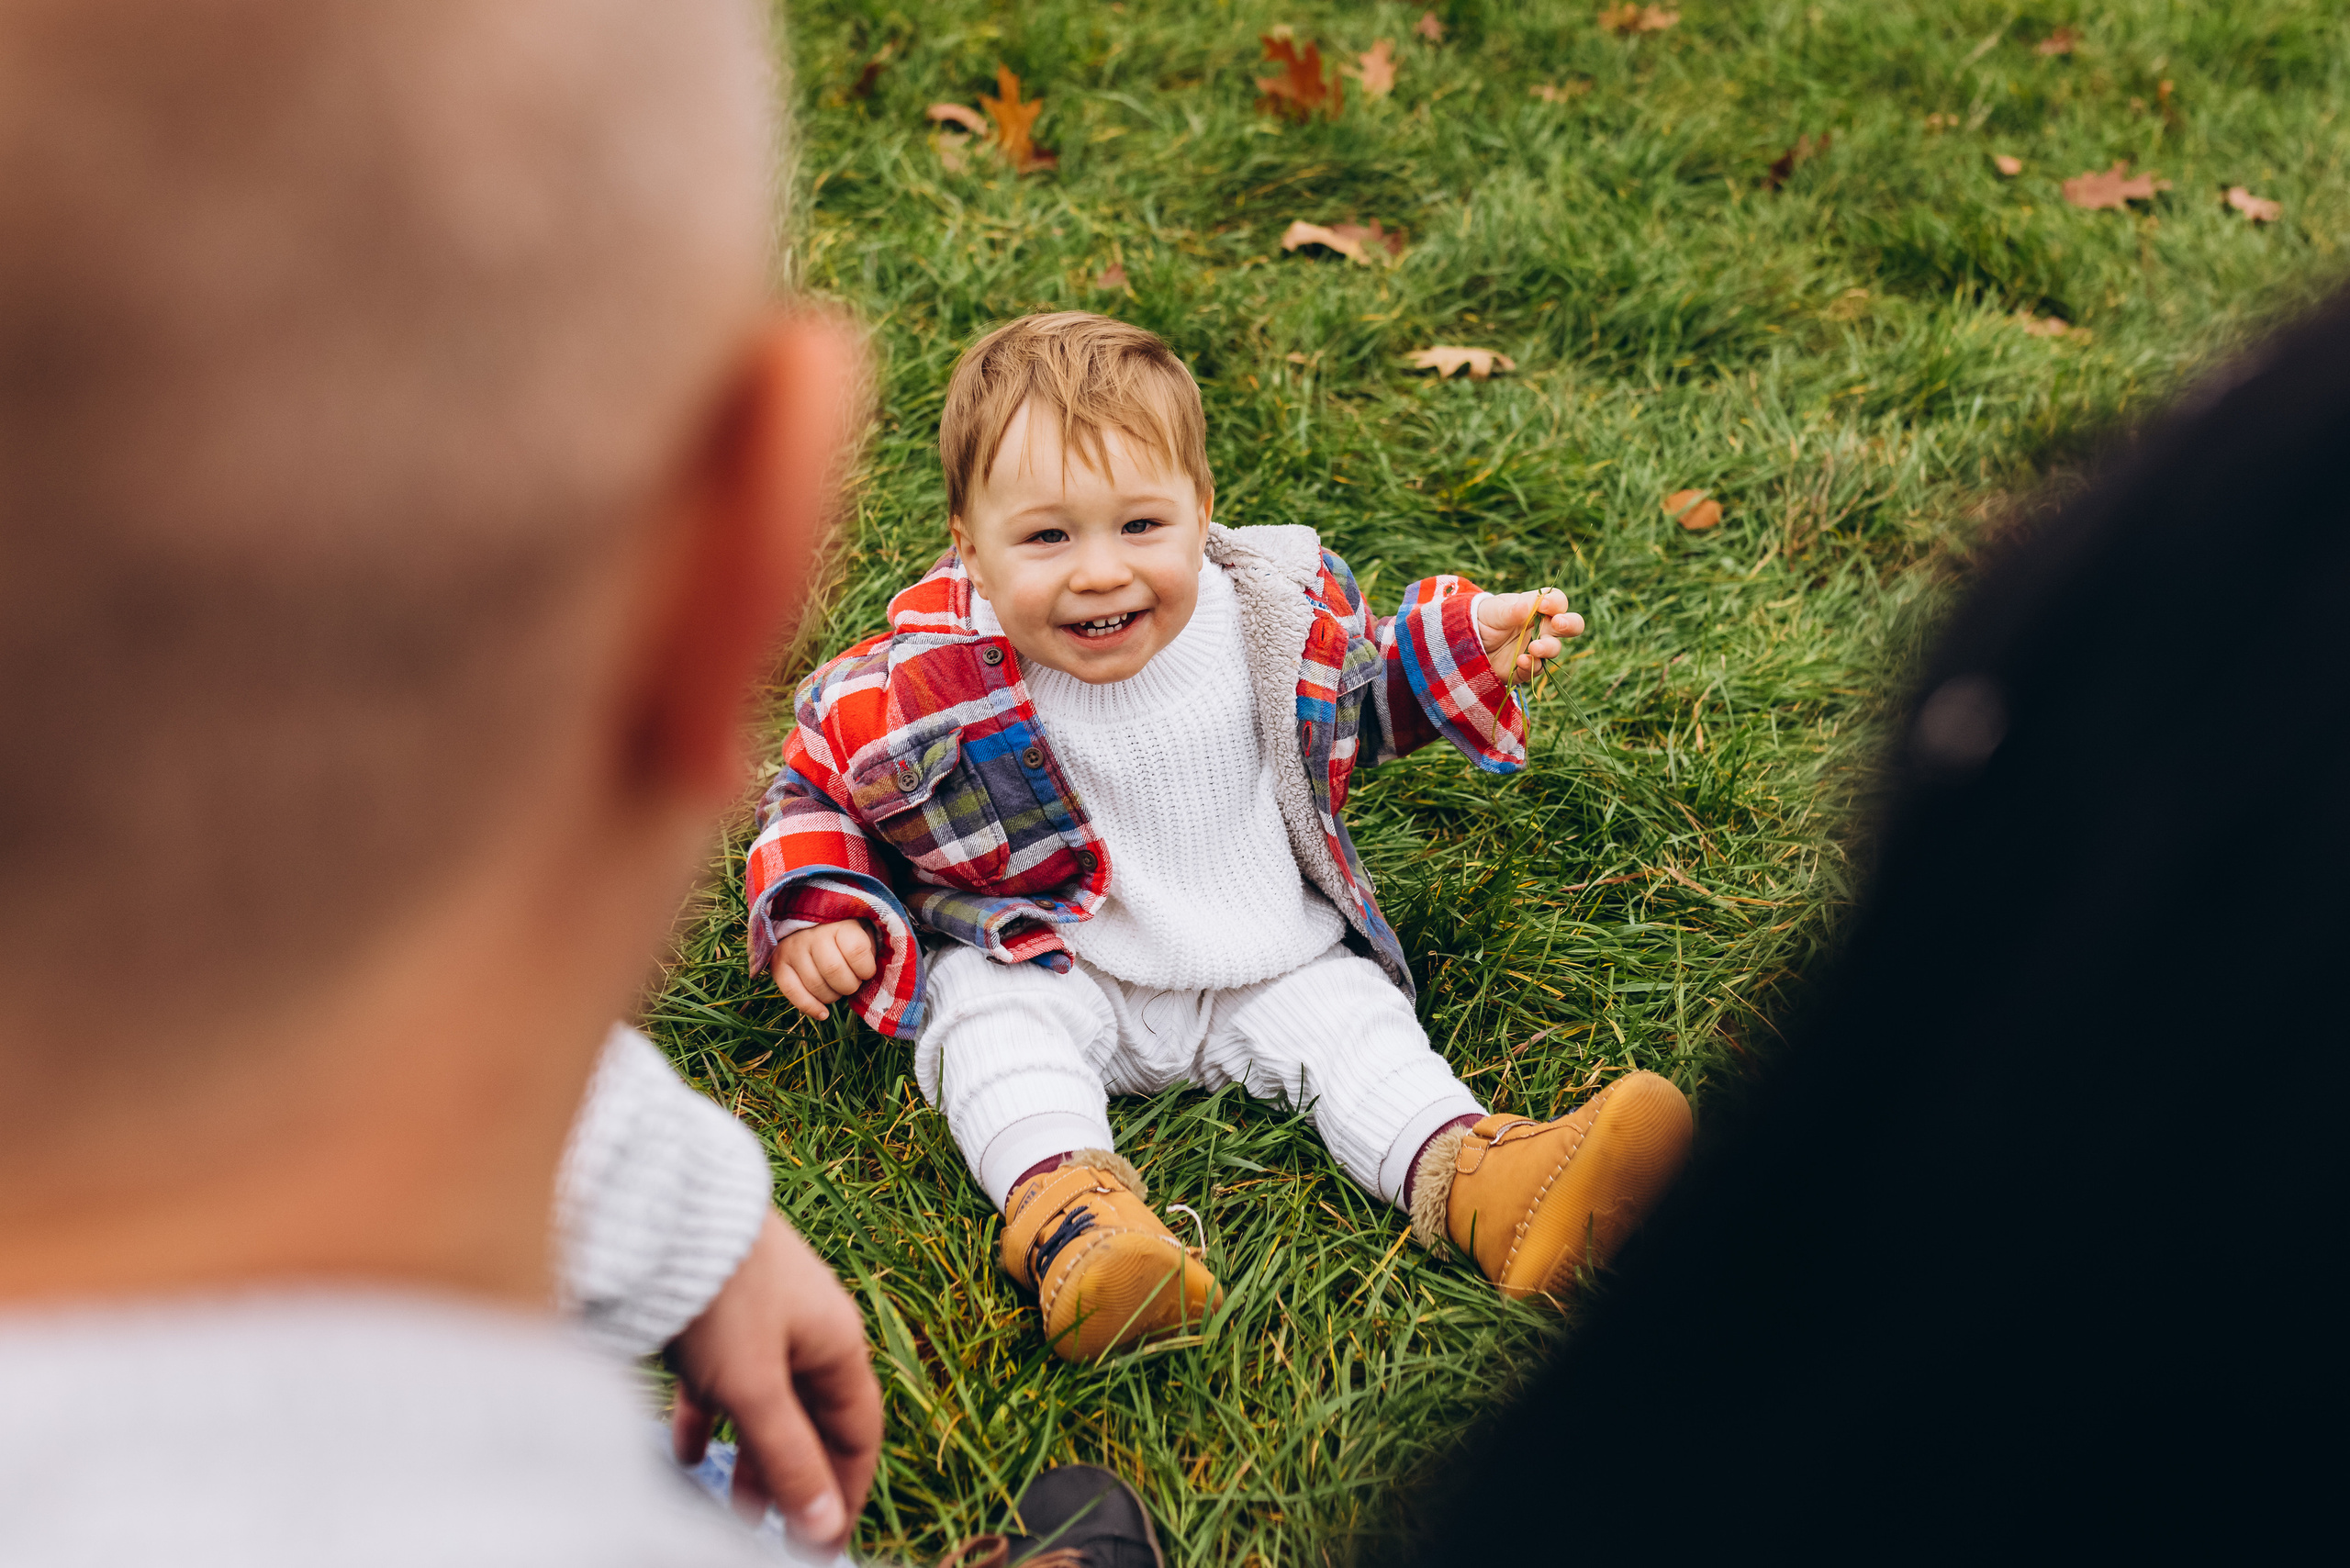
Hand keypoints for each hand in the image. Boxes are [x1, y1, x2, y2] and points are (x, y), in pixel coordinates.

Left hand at [669, 1211, 883, 1548]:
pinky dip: (710, 1422)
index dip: (846, 1491)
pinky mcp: (716, 1320)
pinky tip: (685, 1454)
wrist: (664, 1216)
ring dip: (751, 1459)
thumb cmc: (724, 1295)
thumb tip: (824, 1527)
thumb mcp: (757, 1388)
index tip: (827, 1544)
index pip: (857, 1433)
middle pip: (811, 1423)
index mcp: (837, 1344)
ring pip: (765, 1407)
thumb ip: (789, 1459)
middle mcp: (806, 1333)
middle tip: (775, 1536)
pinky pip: (722, 1384)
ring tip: (732, 1509)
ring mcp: (760, 1325)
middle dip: (794, 1482)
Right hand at [770, 919, 876, 1018]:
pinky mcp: (778, 964)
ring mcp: (793, 949)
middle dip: (849, 985)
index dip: (866, 969)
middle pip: (834, 971)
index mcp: (838, 924)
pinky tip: (823, 1013)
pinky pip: (792, 992)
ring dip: (833, 997)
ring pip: (815, 985)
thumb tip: (871, 976)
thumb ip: (869, 950)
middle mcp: (813, 935)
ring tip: (837, 989)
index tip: (867, 971)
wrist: (809, 922)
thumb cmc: (844, 932)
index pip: (856, 950)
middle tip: (852, 983)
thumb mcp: (863, 931)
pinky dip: (810, 1007)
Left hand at [1475, 587, 1585, 684]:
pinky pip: (1536, 669)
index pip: (1557, 601)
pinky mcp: (1526, 667)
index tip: (1543, 605)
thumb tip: (1526, 605)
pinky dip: (1531, 666)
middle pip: (1570, 625)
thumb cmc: (1483, 619)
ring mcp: (1536, 648)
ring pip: (1555, 649)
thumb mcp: (1493, 611)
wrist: (1464, 643)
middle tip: (1559, 624)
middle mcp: (1541, 627)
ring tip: (1533, 647)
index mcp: (1536, 608)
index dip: (1556, 603)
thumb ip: (1510, 610)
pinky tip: (1520, 661)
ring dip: (1548, 648)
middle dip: (1570, 625)